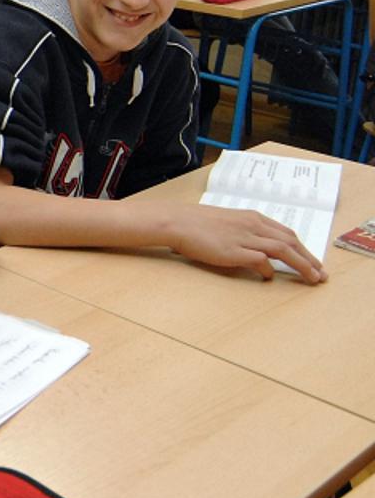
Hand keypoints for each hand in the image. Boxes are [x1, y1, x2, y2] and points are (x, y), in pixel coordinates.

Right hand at [162, 203, 325, 282]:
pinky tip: (270, 277)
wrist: (177, 221)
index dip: (303, 248)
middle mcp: (253, 226)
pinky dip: (269, 269)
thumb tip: (254, 251)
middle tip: (320, 274)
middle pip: (291, 242)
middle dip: (309, 259)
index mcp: (253, 218)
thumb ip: (243, 233)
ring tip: (311, 278)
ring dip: (301, 265)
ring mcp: (245, 238)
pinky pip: (260, 260)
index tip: (312, 261)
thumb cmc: (196, 223)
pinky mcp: (234, 251)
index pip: (287, 233)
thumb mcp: (227, 223)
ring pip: (283, 250)